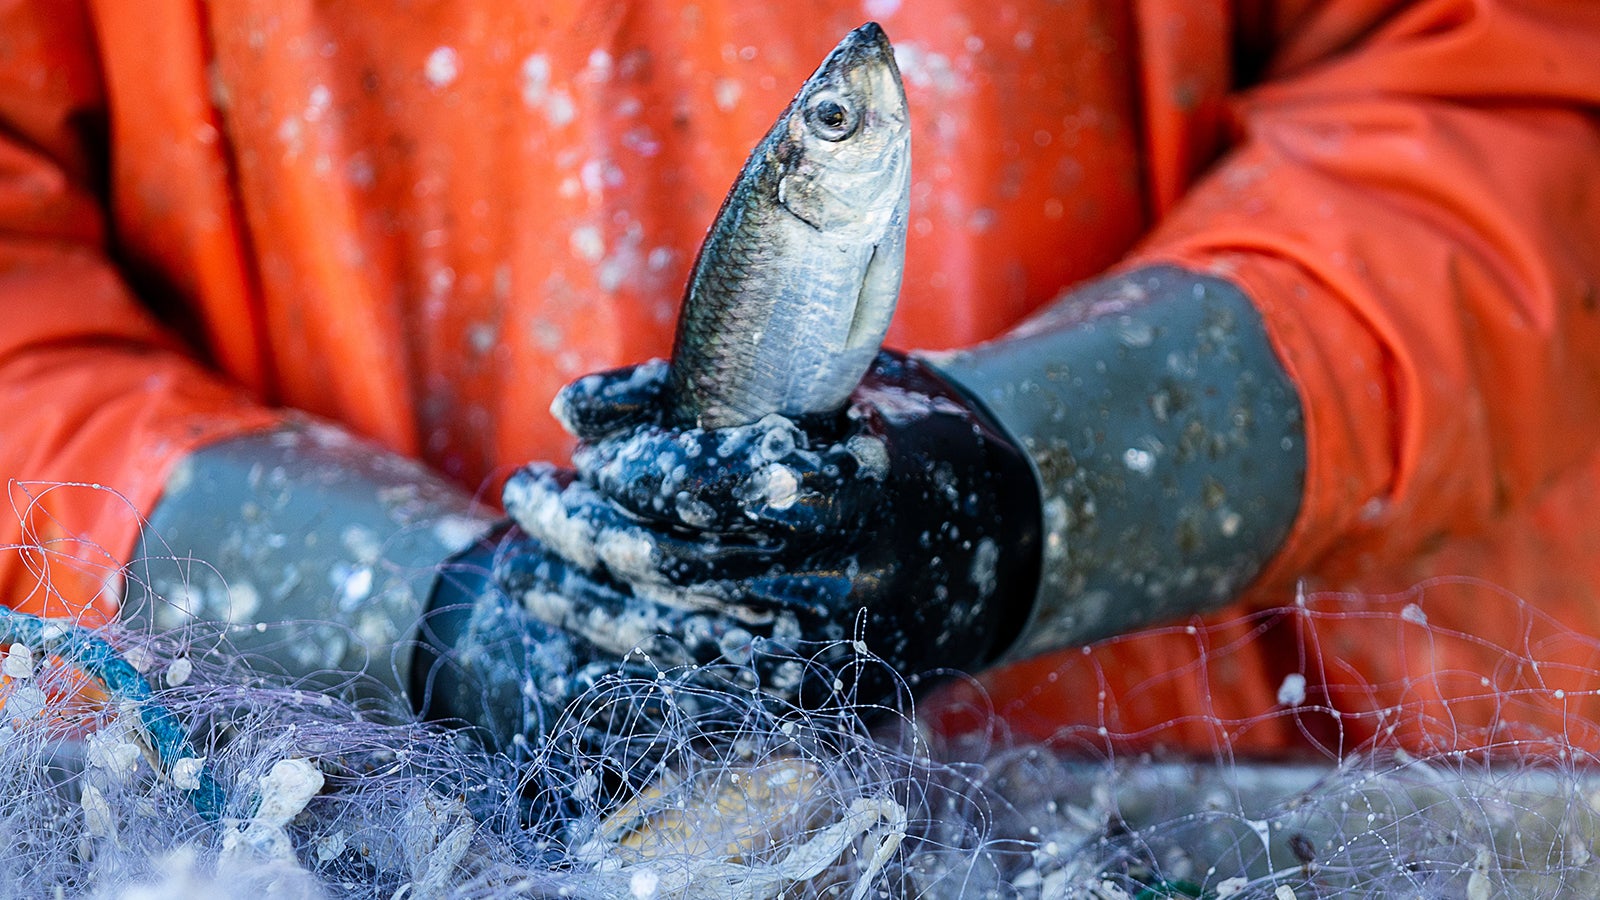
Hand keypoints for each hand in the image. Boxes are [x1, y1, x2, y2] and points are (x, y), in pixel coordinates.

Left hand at [500, 351, 1041, 711]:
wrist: (1012, 537)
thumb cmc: (895, 436)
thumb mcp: (823, 385)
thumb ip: (701, 391)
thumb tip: (569, 408)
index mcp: (866, 484)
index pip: (727, 484)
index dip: (643, 471)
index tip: (587, 456)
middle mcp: (858, 577)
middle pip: (687, 567)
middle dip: (586, 533)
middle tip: (528, 496)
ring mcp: (845, 652)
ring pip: (682, 640)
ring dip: (588, 603)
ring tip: (527, 565)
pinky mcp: (831, 699)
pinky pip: (707, 691)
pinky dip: (633, 659)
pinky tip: (581, 628)